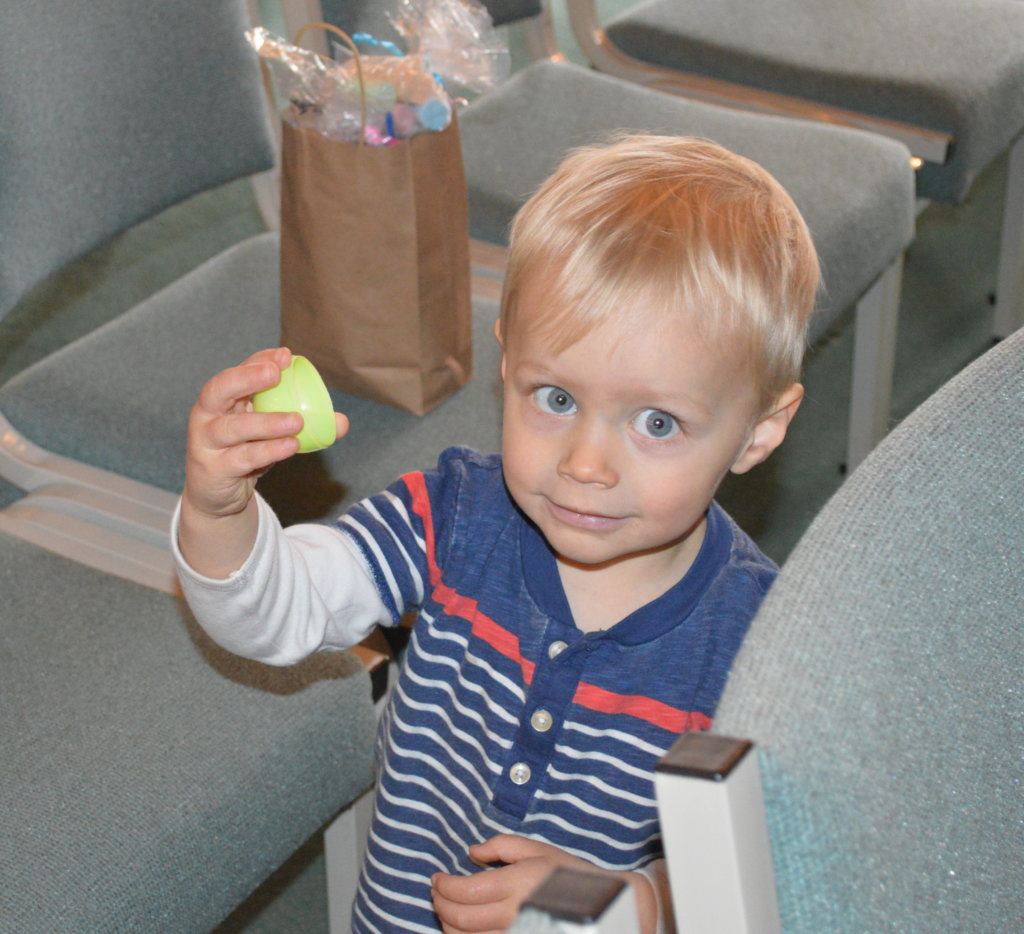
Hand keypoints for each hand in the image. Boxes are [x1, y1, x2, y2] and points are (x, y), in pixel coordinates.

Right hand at [183, 347, 347, 520]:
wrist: (217, 496)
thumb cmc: (245, 453)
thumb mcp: (272, 434)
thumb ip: (302, 424)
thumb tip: (342, 422)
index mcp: (221, 399)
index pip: (237, 371)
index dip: (258, 361)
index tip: (285, 355)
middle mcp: (207, 415)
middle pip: (219, 390)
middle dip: (247, 378)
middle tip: (275, 373)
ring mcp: (206, 442)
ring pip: (233, 428)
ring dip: (266, 422)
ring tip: (297, 421)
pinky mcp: (213, 469)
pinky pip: (241, 457)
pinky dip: (267, 451)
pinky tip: (289, 447)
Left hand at [430, 835, 598, 933]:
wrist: (600, 905)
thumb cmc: (568, 873)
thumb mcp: (536, 849)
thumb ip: (500, 846)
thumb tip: (471, 852)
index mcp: (516, 884)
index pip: (465, 891)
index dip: (443, 885)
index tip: (436, 878)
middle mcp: (513, 915)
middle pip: (460, 919)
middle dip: (440, 905)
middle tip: (435, 893)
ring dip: (448, 925)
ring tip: (445, 910)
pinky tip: (463, 930)